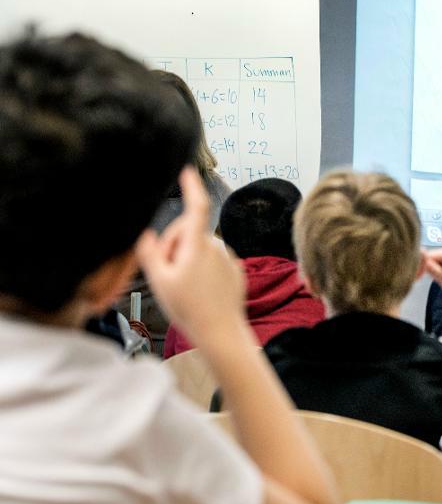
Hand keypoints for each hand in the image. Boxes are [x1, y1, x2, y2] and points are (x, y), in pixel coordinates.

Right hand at [136, 167, 247, 347]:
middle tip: (167, 273)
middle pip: (188, 231)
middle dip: (173, 245)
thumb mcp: (159, 281)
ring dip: (188, 258)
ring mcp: (228, 257)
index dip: (191, 187)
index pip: (196, 206)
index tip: (187, 171)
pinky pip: (212, 260)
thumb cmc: (189, 308)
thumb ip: (150, 252)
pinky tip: (200, 291)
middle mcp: (216, 245)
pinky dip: (202, 268)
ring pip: (199, 246)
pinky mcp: (235, 269)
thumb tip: (146, 233)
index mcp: (197, 245)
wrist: (221, 332)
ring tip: (184, 286)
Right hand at [423, 247, 441, 308]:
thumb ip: (433, 269)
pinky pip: (434, 264)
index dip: (421, 267)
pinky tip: (441, 278)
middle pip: (428, 257)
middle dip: (425, 269)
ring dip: (430, 271)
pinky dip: (434, 272)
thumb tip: (422, 259)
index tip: (418, 277)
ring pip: (430, 261)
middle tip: (428, 280)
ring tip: (439, 280)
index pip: (428, 256)